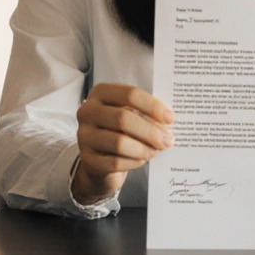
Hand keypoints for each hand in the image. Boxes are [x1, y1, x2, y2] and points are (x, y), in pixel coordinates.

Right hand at [73, 84, 173, 204]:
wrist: (99, 158)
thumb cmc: (119, 130)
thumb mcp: (131, 115)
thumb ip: (146, 114)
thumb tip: (166, 122)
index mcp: (101, 93)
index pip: (129, 94)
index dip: (152, 106)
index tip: (170, 118)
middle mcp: (87, 111)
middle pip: (124, 118)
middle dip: (150, 131)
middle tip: (167, 140)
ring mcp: (84, 136)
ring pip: (120, 142)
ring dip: (144, 148)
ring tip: (156, 151)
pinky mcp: (87, 159)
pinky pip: (115, 162)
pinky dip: (134, 161)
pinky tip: (142, 159)